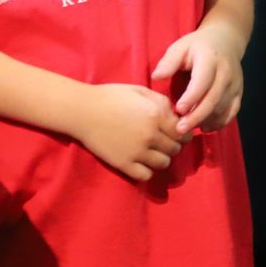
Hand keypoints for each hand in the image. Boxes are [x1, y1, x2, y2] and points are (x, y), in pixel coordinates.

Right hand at [67, 83, 190, 181]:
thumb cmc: (111, 96)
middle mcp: (151, 136)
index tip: (176, 132)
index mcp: (156, 115)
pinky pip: (146, 175)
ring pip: (164, 163)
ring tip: (152, 152)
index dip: (182, 133)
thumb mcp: (139, 91)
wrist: (82, 110)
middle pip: (175, 149)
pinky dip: (147, 170)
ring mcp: (138, 152)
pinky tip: (141, 161)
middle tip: (162, 141)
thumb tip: (175, 115)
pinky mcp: (124, 164)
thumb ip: (161, 101)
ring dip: (161, 158)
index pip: (183, 132)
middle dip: (172, 145)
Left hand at [152, 26, 245, 133]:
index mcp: (210, 59)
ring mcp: (235, 84)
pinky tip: (204, 127)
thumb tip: (156, 77)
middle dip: (196, 116)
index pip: (202, 81)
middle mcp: (226, 73)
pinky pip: (232, 112)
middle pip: (213, 99)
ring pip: (222, 108)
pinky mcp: (238, 93)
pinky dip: (219, 123)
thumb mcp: (180, 47)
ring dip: (205, 121)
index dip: (191, 98)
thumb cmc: (197, 46)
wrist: (225, 41)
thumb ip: (168, 62)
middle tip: (180, 129)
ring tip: (188, 129)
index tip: (178, 110)